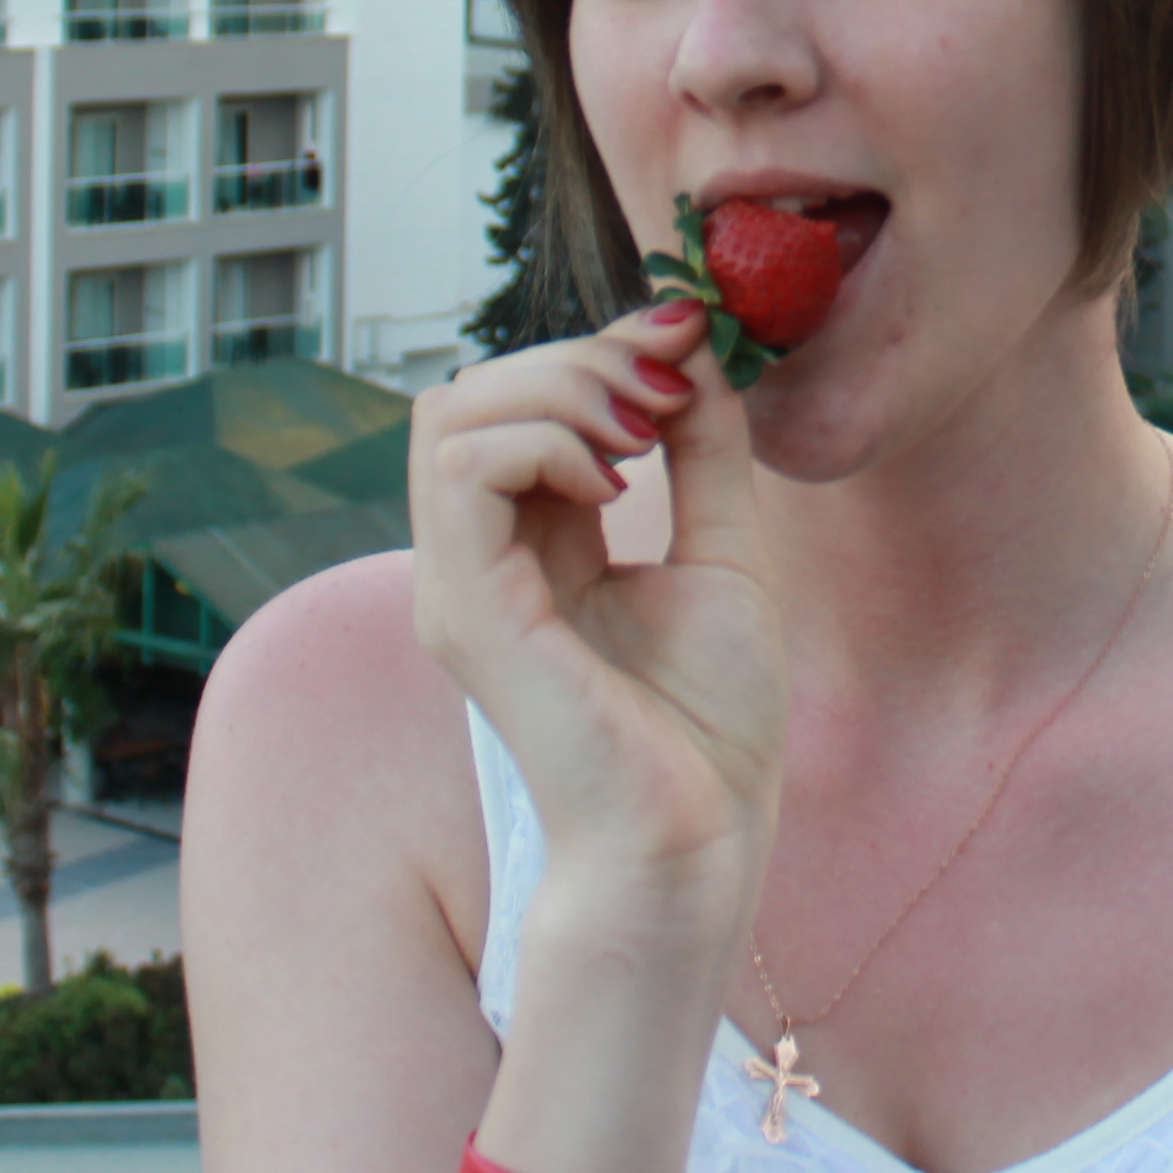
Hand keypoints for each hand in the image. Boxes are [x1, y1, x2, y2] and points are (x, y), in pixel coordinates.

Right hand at [410, 297, 785, 906]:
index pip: (515, 402)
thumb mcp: (721, 548)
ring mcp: (459, 588)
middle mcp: (475, 562)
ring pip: (451, 414)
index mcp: (527, 547)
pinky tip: (614, 484)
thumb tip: (693, 346)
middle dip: (577, 360)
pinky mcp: (469, 613)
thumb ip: (703, 448)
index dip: (596, 349)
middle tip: (664, 393)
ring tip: (641, 438)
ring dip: (559, 391)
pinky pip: (465, 471)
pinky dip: (543, 441)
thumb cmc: (708, 725)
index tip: (684, 337)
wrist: (701, 835)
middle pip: (471, 392)